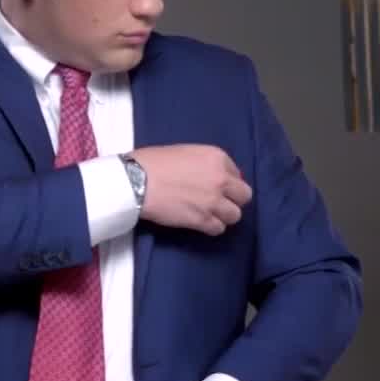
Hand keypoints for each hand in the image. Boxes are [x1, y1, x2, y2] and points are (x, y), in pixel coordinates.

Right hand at [129, 144, 251, 235]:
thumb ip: (205, 164)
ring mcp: (213, 201)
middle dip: (233, 199)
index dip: (226, 182)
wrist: (136, 181)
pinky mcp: (202, 220)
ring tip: (209, 214)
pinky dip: (211, 227)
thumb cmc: (153, 162)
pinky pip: (219, 229)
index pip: (237, 173)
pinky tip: (201, 222)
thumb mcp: (186, 152)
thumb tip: (212, 176)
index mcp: (217, 157)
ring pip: (235, 215)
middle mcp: (221, 179)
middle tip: (218, 202)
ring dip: (224, 216)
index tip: (214, 186)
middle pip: (244, 196)